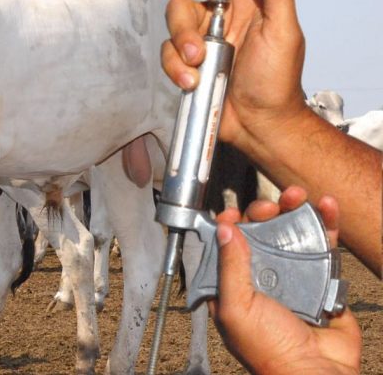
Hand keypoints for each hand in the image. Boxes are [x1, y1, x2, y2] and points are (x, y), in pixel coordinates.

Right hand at [160, 0, 311, 157]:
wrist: (260, 124)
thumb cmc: (278, 80)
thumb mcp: (285, 31)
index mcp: (246, 1)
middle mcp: (220, 17)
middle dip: (181, 17)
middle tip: (189, 39)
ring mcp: (200, 41)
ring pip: (172, 27)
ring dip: (181, 45)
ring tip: (198, 64)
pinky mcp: (186, 64)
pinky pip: (168, 55)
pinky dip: (176, 68)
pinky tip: (193, 81)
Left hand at [209, 186, 360, 373]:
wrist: (316, 372)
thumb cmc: (268, 350)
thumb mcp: (235, 308)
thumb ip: (229, 268)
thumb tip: (224, 230)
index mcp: (232, 287)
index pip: (226, 248)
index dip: (228, 227)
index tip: (232, 213)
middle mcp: (262, 278)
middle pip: (260, 234)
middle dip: (264, 212)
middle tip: (270, 205)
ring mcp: (293, 277)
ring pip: (292, 234)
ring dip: (296, 210)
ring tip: (300, 195)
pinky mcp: (323, 278)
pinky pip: (323, 246)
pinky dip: (326, 223)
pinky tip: (327, 206)